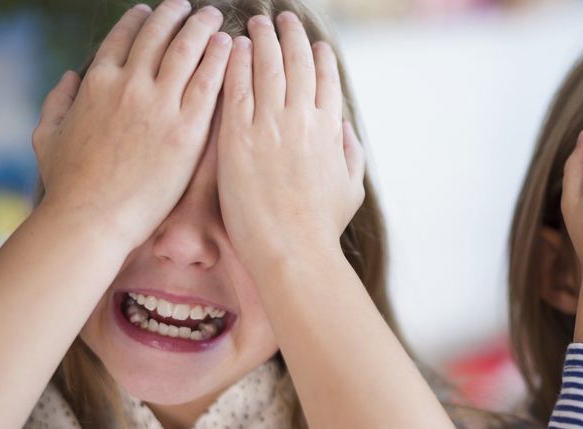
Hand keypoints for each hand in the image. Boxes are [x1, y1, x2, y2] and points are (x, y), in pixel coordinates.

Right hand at [33, 0, 229, 248]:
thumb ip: (57, 102)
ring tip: (214, 18)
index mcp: (96, 82)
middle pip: (157, 36)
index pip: (121, 38)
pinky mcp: (187, 129)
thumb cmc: (69, 184)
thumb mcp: (48, 135)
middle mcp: (128, 84)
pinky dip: (219, 59)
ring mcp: (159, 104)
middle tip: (189, 8)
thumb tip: (69, 78)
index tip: (149, 12)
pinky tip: (228, 47)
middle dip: (175, 15)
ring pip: (186, 51)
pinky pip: (208, 83)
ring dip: (201, 28)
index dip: (138, 21)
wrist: (94, 215)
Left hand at [216, 13, 364, 268]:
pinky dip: (233, 61)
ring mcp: (269, 125)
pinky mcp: (238, 136)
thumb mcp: (352, 189)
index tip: (313, 44)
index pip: (327, 78)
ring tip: (255, 24)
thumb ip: (351, 152)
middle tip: (280, 19)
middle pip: (296, 62)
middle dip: (289, 36)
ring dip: (261, 39)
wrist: (292, 251)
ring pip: (265, 66)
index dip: (319, 56)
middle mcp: (302, 119)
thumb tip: (344, 125)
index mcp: (331, 130)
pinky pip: (234, 86)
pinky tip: (230, 47)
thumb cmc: (321, 229)